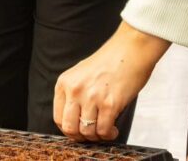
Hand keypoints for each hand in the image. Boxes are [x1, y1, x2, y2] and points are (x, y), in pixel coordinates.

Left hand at [54, 22, 168, 141]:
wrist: (129, 50)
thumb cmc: (109, 62)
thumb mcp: (81, 74)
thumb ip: (74, 93)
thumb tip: (75, 118)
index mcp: (64, 83)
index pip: (58, 117)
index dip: (69, 130)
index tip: (79, 132)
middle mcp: (74, 90)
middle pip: (69, 128)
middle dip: (81, 137)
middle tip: (91, 135)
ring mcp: (91, 97)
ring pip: (87, 132)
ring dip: (97, 136)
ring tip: (105, 129)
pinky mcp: (109, 104)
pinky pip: (104, 130)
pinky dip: (109, 134)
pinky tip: (114, 129)